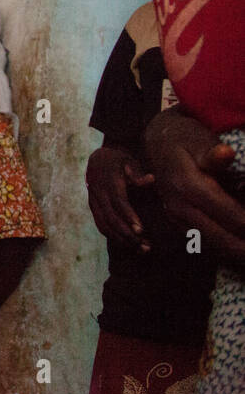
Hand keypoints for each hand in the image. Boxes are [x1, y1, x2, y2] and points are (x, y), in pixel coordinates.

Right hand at [85, 145, 153, 249]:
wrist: (98, 159)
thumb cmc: (119, 160)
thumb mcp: (128, 161)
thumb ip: (138, 173)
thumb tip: (150, 179)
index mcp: (107, 182)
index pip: (118, 202)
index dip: (128, 216)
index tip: (141, 229)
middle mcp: (98, 194)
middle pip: (111, 218)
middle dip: (127, 234)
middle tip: (146, 246)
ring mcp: (93, 202)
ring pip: (105, 225)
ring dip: (122, 239)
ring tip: (141, 249)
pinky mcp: (93, 208)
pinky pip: (101, 225)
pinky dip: (114, 236)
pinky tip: (129, 244)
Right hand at [145, 108, 244, 265]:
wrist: (157, 144)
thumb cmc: (185, 140)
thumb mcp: (198, 139)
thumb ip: (213, 151)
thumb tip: (226, 153)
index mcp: (188, 186)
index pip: (232, 216)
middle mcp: (180, 207)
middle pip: (223, 239)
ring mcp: (176, 217)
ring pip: (213, 246)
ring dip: (238, 253)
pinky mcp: (177, 222)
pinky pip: (203, 243)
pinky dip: (226, 250)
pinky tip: (239, 251)